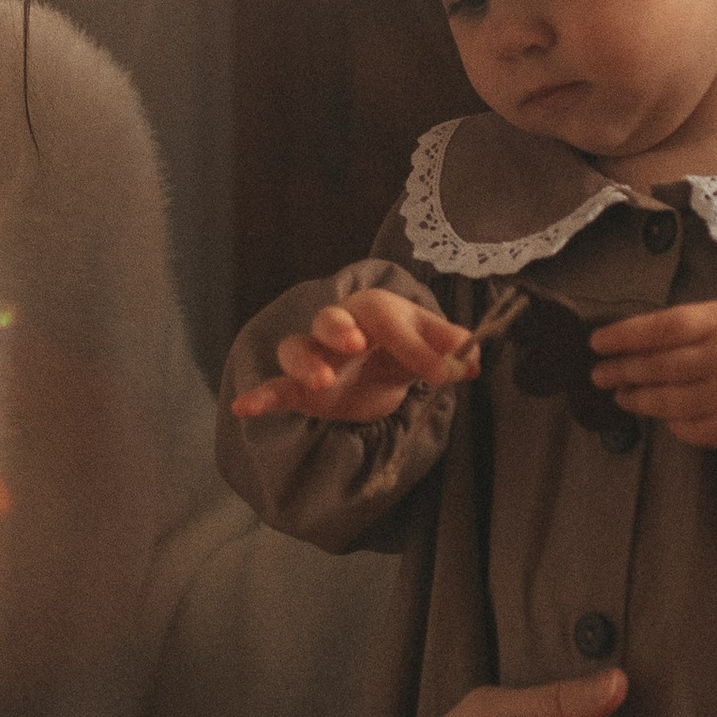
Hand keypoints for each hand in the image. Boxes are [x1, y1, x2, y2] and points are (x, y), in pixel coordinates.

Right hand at [230, 288, 477, 425]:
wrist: (381, 360)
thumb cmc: (406, 343)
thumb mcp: (436, 342)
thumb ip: (454, 347)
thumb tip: (471, 358)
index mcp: (374, 309)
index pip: (389, 321)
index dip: (415, 348)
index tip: (443, 376)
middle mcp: (339, 327)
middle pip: (328, 319)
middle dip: (338, 328)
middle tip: (355, 344)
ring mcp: (316, 357)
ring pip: (297, 349)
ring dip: (306, 362)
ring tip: (323, 382)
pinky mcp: (301, 389)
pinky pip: (276, 389)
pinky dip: (260, 397)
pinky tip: (245, 407)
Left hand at [590, 301, 716, 457]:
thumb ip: (685, 326)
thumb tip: (628, 341)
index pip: (662, 328)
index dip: (624, 336)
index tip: (596, 343)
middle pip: (657, 367)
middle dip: (621, 371)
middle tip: (598, 373)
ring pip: (665, 402)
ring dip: (636, 398)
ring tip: (621, 394)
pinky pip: (683, 428)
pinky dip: (669, 419)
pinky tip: (662, 411)